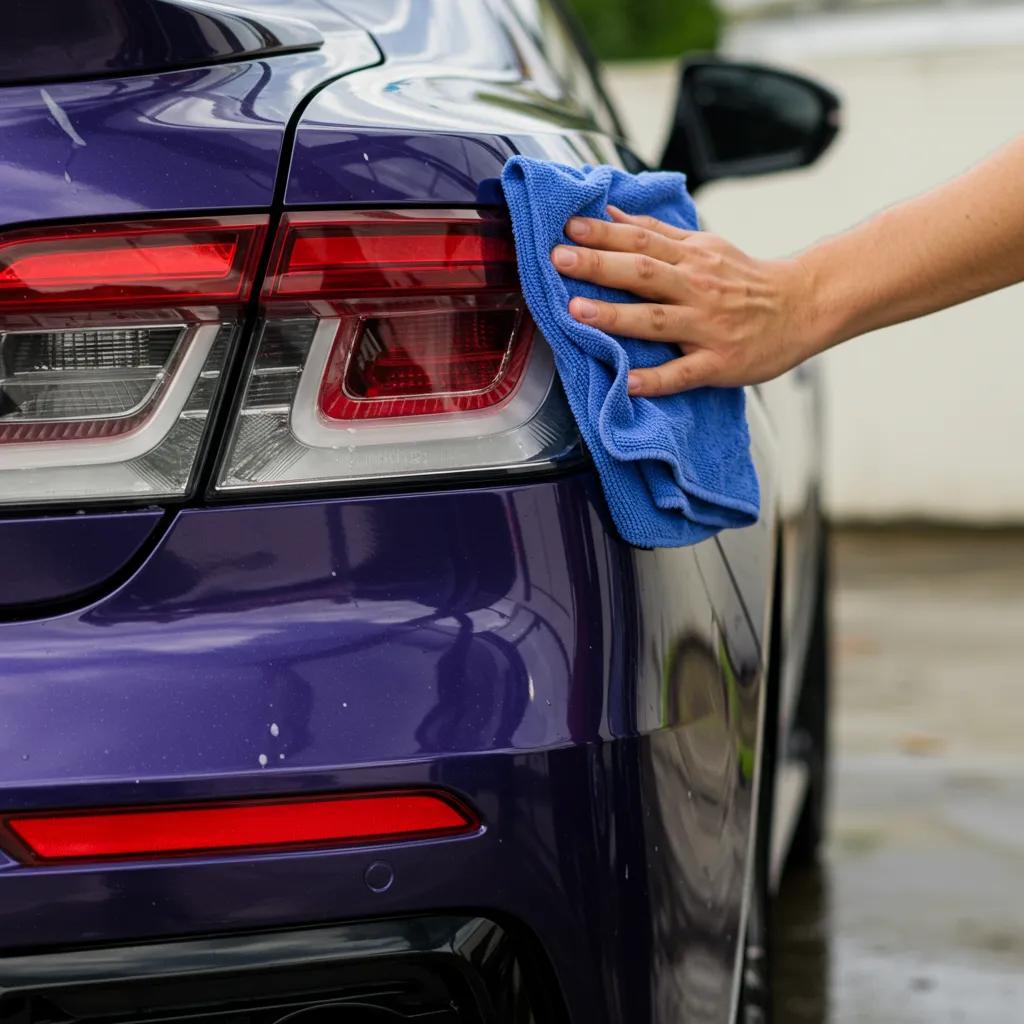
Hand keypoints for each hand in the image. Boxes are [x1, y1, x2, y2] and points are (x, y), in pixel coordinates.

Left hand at [550, 206, 821, 395]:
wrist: (803, 307)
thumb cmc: (746, 280)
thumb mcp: (705, 246)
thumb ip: (656, 232)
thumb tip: (612, 215)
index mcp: (692, 258)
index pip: (640, 240)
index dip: (603, 234)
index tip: (567, 227)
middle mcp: (697, 288)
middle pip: (643, 273)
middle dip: (599, 265)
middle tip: (559, 260)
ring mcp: (708, 327)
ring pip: (657, 320)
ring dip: (616, 316)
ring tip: (578, 313)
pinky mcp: (719, 363)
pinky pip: (683, 373)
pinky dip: (655, 379)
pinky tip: (628, 382)